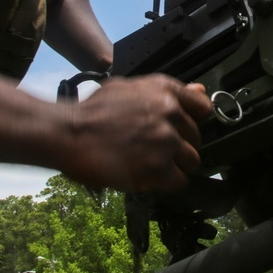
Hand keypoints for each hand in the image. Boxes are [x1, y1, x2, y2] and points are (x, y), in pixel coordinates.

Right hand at [60, 75, 211, 191]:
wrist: (70, 132)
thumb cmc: (93, 111)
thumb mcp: (130, 88)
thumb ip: (167, 92)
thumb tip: (198, 91)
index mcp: (165, 90)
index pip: (203, 107)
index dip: (193, 122)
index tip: (182, 130)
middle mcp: (170, 113)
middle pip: (196, 138)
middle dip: (179, 147)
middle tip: (155, 150)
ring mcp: (166, 140)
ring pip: (191, 161)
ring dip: (174, 166)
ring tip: (151, 165)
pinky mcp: (158, 167)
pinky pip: (179, 181)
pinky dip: (165, 183)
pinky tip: (148, 176)